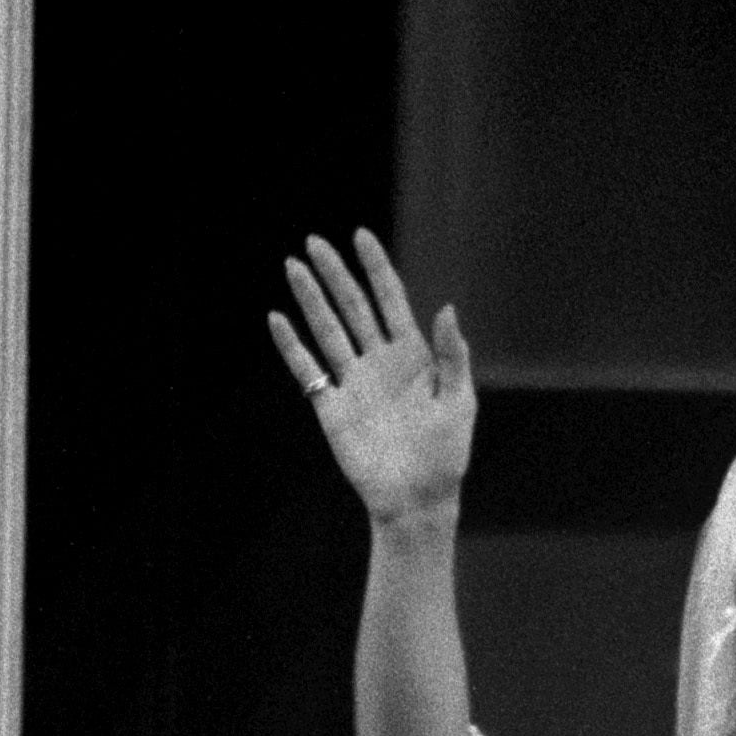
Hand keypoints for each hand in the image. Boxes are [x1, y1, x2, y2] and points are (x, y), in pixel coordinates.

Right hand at [266, 230, 471, 526]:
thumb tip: (446, 308)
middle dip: (335, 274)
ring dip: (310, 300)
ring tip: (293, 266)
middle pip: (353, 307)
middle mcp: (379, 361)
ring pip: (327, 330)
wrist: (416, 499)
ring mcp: (353, 382)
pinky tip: (277, 320)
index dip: (376, 268)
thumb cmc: (446, 453)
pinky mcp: (331, 408)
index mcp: (413, 355)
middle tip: (314, 241)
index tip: (360, 236)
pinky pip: (307, 370)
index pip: (390, 300)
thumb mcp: (459, 401)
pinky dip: (291, 346)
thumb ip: (453, 355)